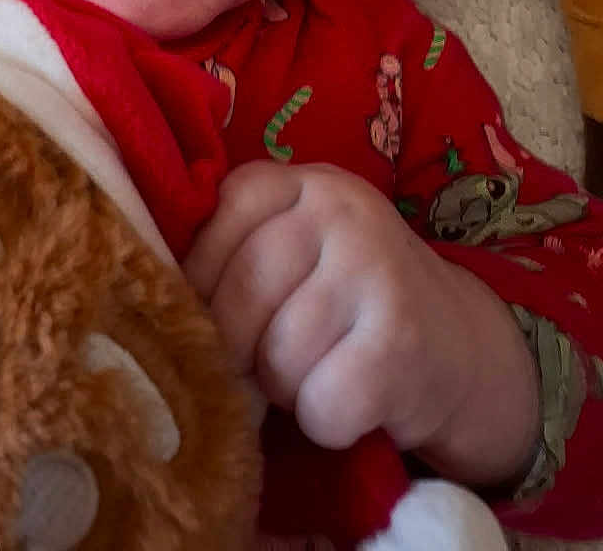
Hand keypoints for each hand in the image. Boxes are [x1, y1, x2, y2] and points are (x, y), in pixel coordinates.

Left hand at [184, 161, 539, 486]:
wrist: (457, 346)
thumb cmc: (344, 299)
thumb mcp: (293, 246)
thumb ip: (231, 248)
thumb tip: (146, 295)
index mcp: (300, 181)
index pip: (212, 225)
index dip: (202, 284)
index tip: (218, 312)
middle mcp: (340, 209)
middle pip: (237, 300)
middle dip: (242, 350)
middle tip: (274, 356)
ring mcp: (375, 269)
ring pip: (276, 360)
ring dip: (287, 389)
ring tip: (319, 371)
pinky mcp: (400, 339)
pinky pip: (321, 404)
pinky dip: (327, 421)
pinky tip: (352, 397)